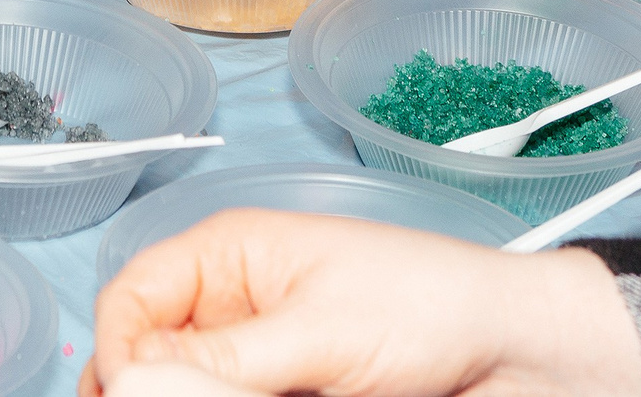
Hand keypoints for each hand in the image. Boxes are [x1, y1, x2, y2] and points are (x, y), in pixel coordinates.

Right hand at [83, 208, 640, 396]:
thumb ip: (221, 364)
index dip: (118, 352)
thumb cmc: (430, 309)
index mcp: (228, 255)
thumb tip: (125, 379)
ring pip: (188, 388)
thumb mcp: (319, 335)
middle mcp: (231, 304)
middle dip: (148, 388)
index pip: (131, 300)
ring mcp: (258, 356)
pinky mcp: (288, 392)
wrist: (521, 356)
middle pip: (147, 354)